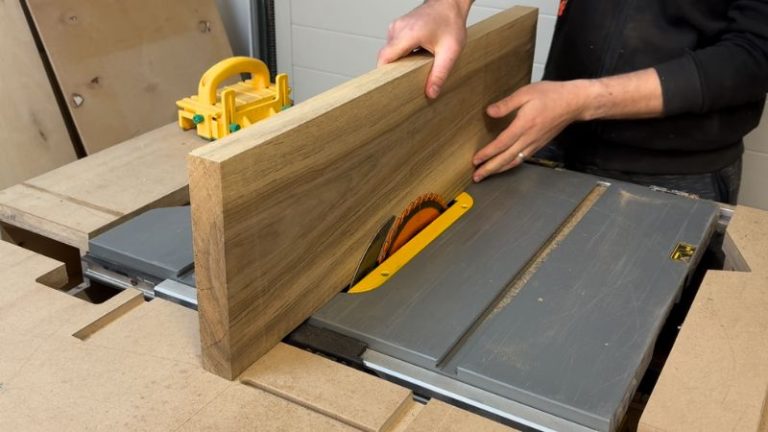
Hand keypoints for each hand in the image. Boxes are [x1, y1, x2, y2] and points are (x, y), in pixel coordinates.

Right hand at [377, 0, 471, 98]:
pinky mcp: (397, 28)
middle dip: (396, 71)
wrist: (450, 4)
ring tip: (416, 65)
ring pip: (390, 53)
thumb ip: (440, 74)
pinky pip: (394, 46)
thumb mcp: (450, 52)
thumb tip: (431, 93)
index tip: (390, 86)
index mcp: (407, 34)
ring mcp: (396, 27)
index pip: (384, 58)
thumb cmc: (451, 23)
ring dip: (401, 62)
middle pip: (387, 57)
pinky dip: (402, 54)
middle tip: (410, 79)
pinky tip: (416, 56)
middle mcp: (397, 29)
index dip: (384, 75)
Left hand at [472, 80, 592, 181]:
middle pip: (506, 158)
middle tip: (477, 177)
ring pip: (514, 161)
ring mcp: (535, 143)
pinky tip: (504, 166)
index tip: (476, 160)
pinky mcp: (539, 144)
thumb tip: (490, 112)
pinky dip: (511, 165)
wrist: (574, 102)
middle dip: (490, 169)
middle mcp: (529, 138)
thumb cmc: (552, 95)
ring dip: (499, 170)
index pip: (502, 144)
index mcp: (524, 125)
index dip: (487, 153)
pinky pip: (522, 158)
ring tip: (487, 175)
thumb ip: (507, 104)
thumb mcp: (526, 93)